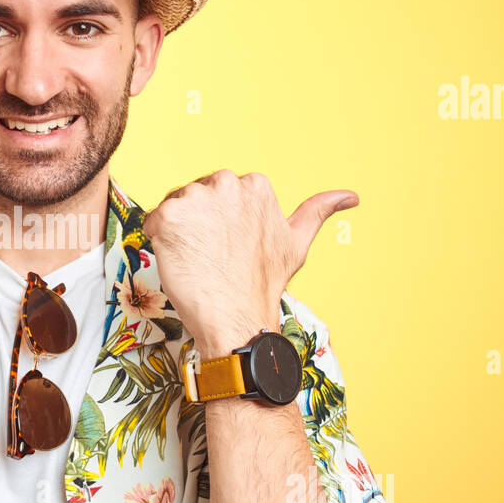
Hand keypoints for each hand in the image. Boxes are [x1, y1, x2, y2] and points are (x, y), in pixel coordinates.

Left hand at [141, 170, 357, 355]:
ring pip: (173, 208)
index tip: (228, 247)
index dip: (218, 222)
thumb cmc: (262, 284)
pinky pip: (152, 222)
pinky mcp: (169, 217)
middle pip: (194, 196)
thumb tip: (351, 195)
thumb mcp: (296, 243)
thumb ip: (318, 211)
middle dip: (197, 223)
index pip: (218, 193)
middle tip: (212, 256)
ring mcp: (196, 199)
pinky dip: (159, 242)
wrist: (236, 319)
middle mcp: (227, 183)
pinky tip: (179, 261)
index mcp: (255, 184)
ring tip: (198, 260)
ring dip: (178, 233)